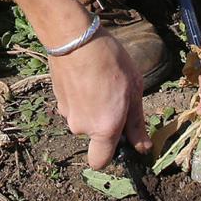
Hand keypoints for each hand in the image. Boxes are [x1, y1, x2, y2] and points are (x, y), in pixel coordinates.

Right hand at [48, 31, 150, 168]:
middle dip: (104, 122)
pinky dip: (81, 97)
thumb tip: (143, 147)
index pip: (100, 161)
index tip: (122, 136)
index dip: (111, 153)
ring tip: (101, 81)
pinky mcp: (57, 99)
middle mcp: (82, 126)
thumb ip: (136, 123)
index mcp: (104, 128)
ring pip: (83, 119)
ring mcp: (66, 113)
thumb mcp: (134, 90)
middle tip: (116, 96)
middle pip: (94, 135)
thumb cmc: (110, 61)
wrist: (75, 38)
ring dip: (92, 108)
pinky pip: (73, 105)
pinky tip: (88, 76)